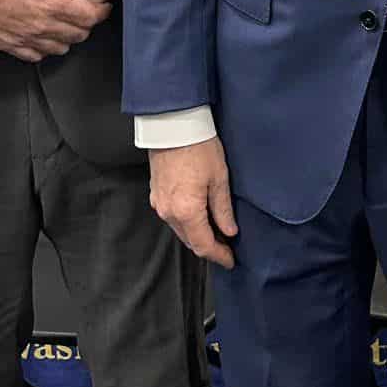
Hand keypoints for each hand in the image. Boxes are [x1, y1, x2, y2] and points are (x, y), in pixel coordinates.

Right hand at [0, 0, 110, 60]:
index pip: (90, 16)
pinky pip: (37, 56)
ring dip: (68, 37)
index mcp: (52, 0)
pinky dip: (46, 48)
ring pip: (60, 48)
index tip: (104, 6)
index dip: (102, 12)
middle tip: (86, 13)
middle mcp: (42, 24)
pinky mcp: (10, 45)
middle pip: (78, 34)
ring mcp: (25, 37)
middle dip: (87, 24)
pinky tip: (44, 36)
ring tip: (67, 24)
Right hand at [148, 136, 238, 267]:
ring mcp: (159, 204)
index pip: (204, 245)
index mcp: (187, 211)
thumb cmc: (198, 147)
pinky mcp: (156, 194)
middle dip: (209, 248)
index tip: (231, 260)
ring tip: (216, 234)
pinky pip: (172, 218)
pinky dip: (187, 224)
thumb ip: (223, 209)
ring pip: (180, 230)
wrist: (173, 126)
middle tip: (227, 248)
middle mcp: (169, 212)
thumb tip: (229, 231)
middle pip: (190, 241)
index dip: (219, 256)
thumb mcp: (219, 178)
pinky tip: (199, 218)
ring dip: (197, 236)